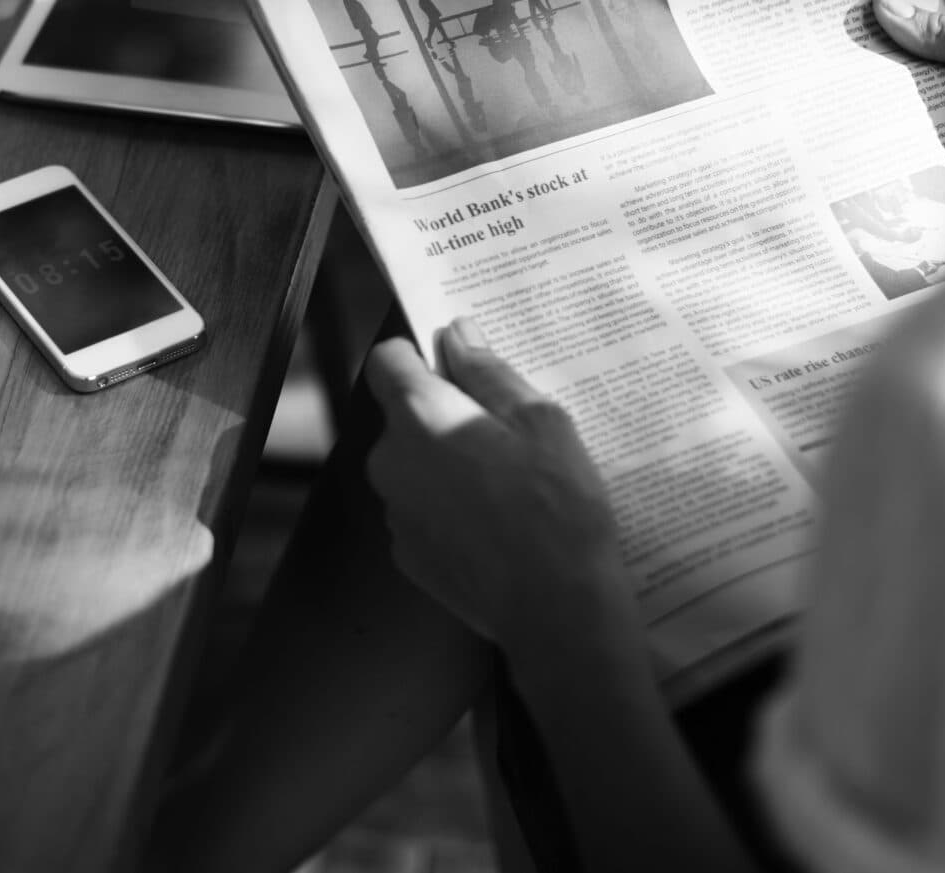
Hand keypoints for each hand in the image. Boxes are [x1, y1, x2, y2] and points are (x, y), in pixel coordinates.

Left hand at [363, 318, 630, 644]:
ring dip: (444, 464)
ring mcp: (393, 512)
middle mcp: (390, 460)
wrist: (557, 609)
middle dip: (442, 415)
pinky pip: (420, 512)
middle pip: (403, 417)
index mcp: (419, 416)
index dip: (419, 356)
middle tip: (503, 433)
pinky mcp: (406, 554)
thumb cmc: (557, 505)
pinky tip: (492, 527)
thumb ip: (489, 373)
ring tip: (505, 486)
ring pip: (412, 466)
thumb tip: (457, 334)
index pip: (387, 359)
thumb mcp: (541, 422)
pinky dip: (445, 510)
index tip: (459, 368)